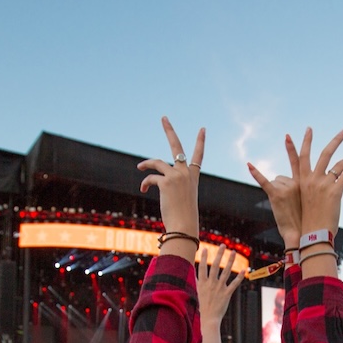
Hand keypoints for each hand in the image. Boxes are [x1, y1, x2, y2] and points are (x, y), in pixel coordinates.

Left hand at [137, 116, 204, 241]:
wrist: (184, 225)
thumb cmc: (183, 216)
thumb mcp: (180, 198)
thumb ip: (172, 185)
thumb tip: (155, 180)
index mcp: (193, 176)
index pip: (199, 155)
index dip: (200, 142)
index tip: (202, 129)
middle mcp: (186, 173)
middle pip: (177, 146)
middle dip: (169, 130)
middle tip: (163, 117)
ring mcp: (177, 176)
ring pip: (157, 162)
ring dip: (146, 165)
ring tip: (140, 167)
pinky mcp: (166, 182)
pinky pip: (151, 178)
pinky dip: (145, 183)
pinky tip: (144, 190)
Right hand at [196, 246, 245, 324]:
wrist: (208, 319)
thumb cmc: (202, 306)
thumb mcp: (197, 292)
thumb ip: (196, 281)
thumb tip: (192, 273)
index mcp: (202, 283)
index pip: (202, 267)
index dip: (203, 257)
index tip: (205, 248)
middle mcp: (211, 284)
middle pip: (215, 266)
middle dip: (219, 254)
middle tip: (223, 245)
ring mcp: (219, 288)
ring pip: (226, 272)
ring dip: (230, 261)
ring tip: (233, 252)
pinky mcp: (227, 294)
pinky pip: (234, 283)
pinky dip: (240, 276)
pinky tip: (245, 269)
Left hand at [247, 134, 303, 247]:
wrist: (300, 235)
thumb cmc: (305, 223)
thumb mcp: (310, 203)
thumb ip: (305, 191)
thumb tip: (298, 190)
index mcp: (306, 184)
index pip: (300, 162)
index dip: (302, 146)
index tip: (307, 130)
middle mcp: (298, 181)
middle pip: (289, 167)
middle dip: (296, 145)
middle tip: (308, 129)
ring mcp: (286, 187)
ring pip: (275, 181)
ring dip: (277, 192)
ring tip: (284, 206)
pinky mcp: (275, 195)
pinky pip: (264, 182)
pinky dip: (256, 174)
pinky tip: (249, 164)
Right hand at [296, 128, 342, 233]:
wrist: (313, 234)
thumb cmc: (309, 221)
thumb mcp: (306, 200)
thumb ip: (312, 188)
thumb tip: (320, 185)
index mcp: (302, 181)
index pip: (301, 157)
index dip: (304, 142)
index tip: (308, 130)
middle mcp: (311, 180)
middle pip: (324, 154)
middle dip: (335, 141)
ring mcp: (323, 185)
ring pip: (338, 164)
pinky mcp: (334, 192)